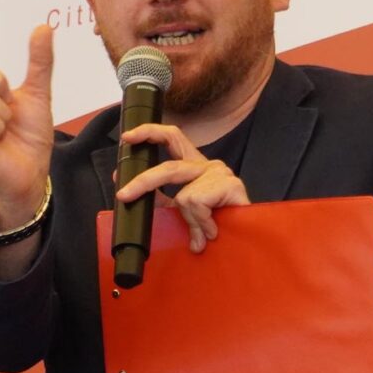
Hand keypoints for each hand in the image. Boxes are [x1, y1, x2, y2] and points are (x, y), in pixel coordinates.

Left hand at [115, 123, 249, 251]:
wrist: (248, 239)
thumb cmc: (218, 224)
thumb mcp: (182, 211)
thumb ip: (163, 201)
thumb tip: (135, 195)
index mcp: (194, 166)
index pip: (172, 137)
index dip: (149, 133)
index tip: (126, 137)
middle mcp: (207, 165)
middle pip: (168, 167)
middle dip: (143, 181)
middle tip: (124, 194)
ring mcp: (219, 173)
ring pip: (184, 197)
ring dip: (190, 220)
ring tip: (204, 234)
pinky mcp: (229, 185)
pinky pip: (197, 204)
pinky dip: (201, 222)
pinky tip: (214, 229)